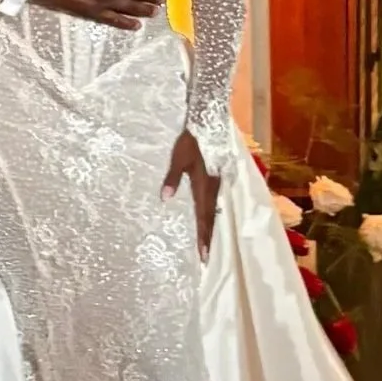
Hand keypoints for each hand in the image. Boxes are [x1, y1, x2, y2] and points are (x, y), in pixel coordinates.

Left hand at [164, 131, 220, 257]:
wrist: (208, 122)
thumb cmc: (190, 141)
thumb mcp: (178, 158)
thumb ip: (171, 178)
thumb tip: (165, 198)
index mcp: (204, 186)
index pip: (203, 216)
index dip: (203, 236)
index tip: (203, 254)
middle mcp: (213, 188)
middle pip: (210, 217)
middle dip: (208, 238)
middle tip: (206, 258)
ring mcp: (216, 184)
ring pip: (214, 211)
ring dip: (210, 228)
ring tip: (209, 245)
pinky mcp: (216, 179)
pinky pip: (214, 202)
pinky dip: (212, 215)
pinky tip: (209, 220)